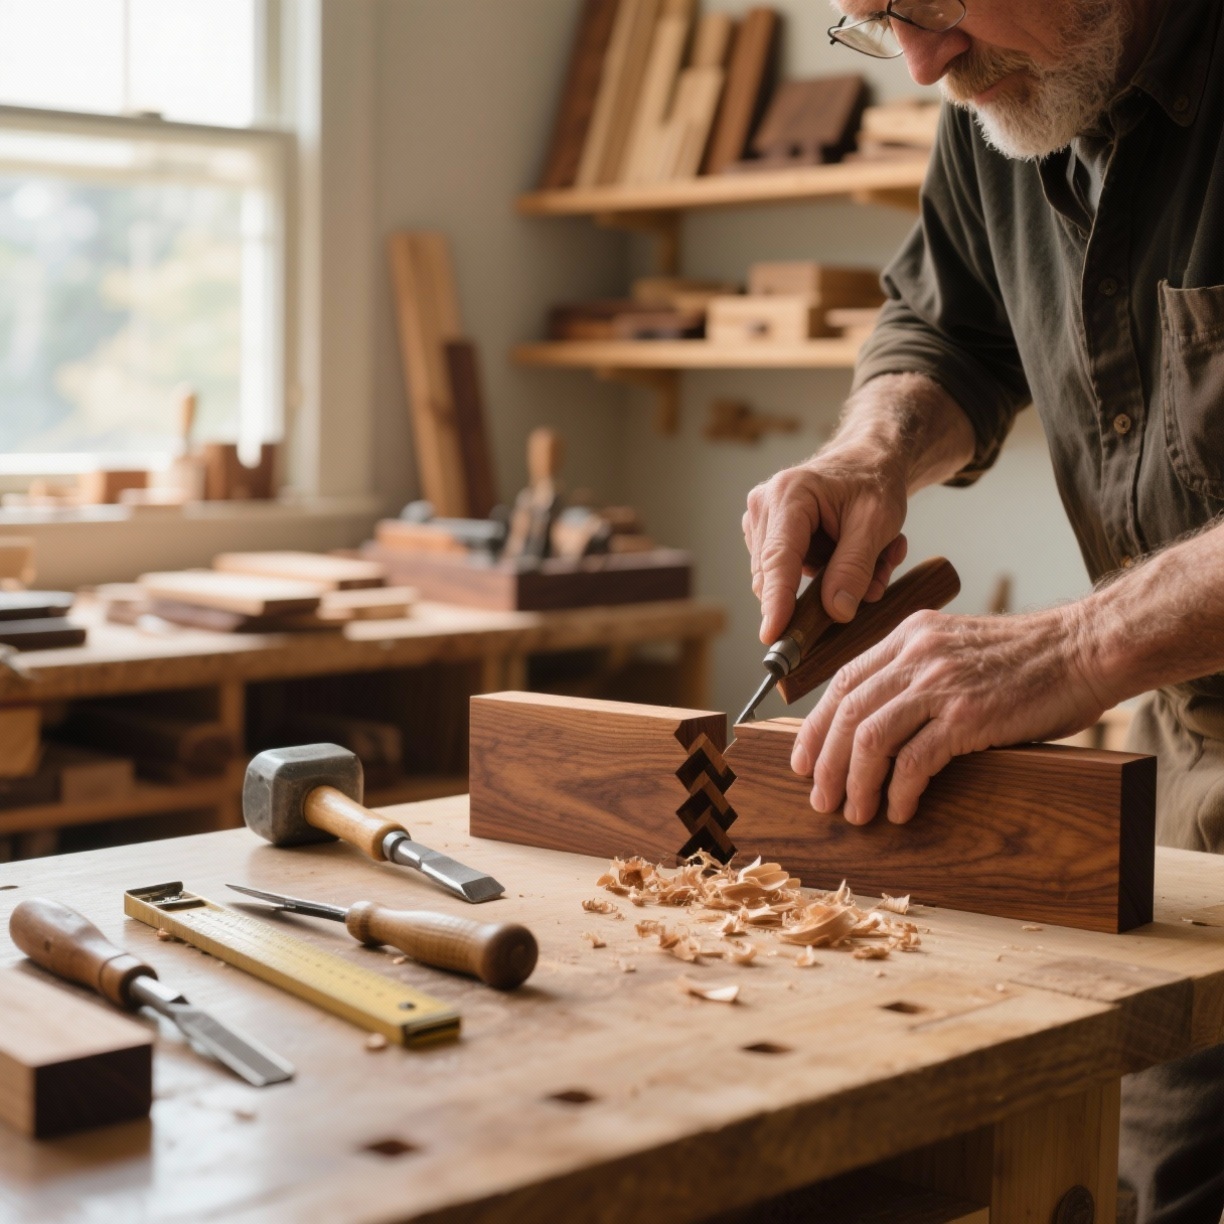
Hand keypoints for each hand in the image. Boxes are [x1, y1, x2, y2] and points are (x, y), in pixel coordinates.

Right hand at [742, 448, 908, 644]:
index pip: (779, 560)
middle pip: (777, 575)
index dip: (776, 602)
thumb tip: (836, 611)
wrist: (867, 459)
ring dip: (829, 581)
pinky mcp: (765, 534)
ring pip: (784, 578)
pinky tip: (847, 553)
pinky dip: (821, 574)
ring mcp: (760, 521)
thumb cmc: (873, 481)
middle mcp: (763, 506)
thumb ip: (855, 567)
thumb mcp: (878, 522)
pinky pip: (787, 572)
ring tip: (871, 558)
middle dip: (824, 590)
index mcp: (788, 495)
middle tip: (875, 580)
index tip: (772, 636)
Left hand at [791, 603, 1113, 824]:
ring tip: (855, 813)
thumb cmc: (1027, 658)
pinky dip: (898, 790)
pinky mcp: (968, 715)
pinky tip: (899, 810)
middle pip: (848, 713)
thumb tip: (878, 726)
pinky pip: (915, 760)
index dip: (816, 726)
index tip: (802, 759)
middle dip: (826, 763)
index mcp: (908, 635)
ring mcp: (940, 683)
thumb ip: (918, 673)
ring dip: (856, 783)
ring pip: (870, 739)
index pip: (842, 682)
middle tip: (820, 799)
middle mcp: (915, 654)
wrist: (1085, 648)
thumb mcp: (957, 647)